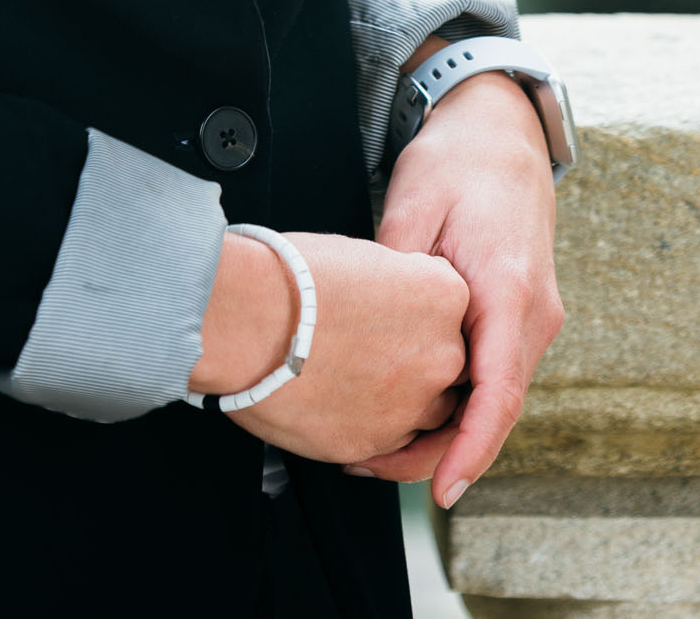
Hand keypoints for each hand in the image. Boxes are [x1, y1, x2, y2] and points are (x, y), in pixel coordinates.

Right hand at [189, 228, 469, 467]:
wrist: (249, 319)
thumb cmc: (293, 276)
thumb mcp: (362, 256)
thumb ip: (398, 284)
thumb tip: (392, 300)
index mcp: (445, 294)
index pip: (450, 309)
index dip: (416, 313)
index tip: (388, 313)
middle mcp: (443, 353)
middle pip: (447, 365)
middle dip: (413, 360)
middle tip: (367, 347)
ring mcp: (414, 403)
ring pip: (424, 412)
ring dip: (396, 400)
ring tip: (347, 375)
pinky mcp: (379, 443)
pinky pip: (388, 444)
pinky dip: (368, 428)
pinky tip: (332, 402)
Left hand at [350, 67, 563, 505]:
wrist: (502, 131)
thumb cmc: (457, 160)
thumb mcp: (413, 203)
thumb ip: (395, 270)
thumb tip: (367, 322)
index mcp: (509, 288)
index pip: (497, 394)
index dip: (468, 450)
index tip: (441, 492)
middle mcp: (533, 313)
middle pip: (495, 410)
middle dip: (441, 454)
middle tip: (370, 467)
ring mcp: (534, 317)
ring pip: (496, 397)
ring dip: (448, 431)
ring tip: (377, 445)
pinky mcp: (521, 315)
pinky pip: (495, 373)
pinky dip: (460, 402)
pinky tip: (412, 406)